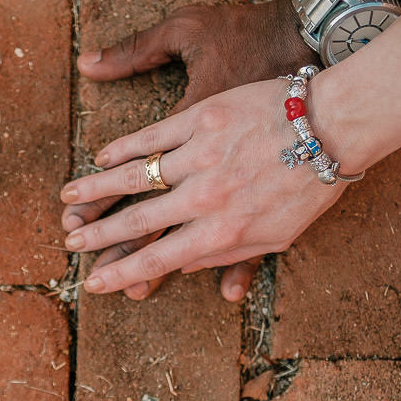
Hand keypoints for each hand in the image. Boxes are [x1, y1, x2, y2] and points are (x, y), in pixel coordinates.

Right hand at [61, 79, 349, 297]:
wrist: (333, 125)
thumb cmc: (310, 185)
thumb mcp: (278, 236)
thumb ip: (229, 254)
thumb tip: (186, 267)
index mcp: (224, 232)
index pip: (158, 259)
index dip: (122, 273)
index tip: (95, 282)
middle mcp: (205, 197)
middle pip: (137, 221)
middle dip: (97, 235)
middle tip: (70, 242)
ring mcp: (200, 155)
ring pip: (134, 177)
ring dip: (95, 190)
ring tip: (67, 199)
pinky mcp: (201, 118)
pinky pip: (151, 136)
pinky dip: (123, 148)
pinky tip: (101, 157)